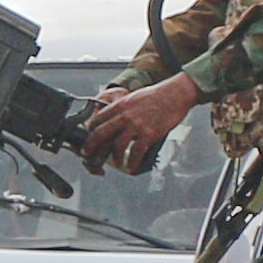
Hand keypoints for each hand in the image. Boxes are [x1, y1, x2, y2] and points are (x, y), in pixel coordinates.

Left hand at [76, 69, 200, 174]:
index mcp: (120, 105)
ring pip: (117, 145)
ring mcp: (136, 126)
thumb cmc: (157, 95)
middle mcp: (125, 116)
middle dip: (91, 145)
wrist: (175, 95)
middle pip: (101, 133)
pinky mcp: (148, 134)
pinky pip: (136, 152)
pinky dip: (132, 162)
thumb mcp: (133, 97)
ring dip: (114, 157)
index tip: (89, 135)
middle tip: (87, 153)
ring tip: (116, 163)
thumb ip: (122, 109)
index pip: (98, 118)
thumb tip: (115, 118)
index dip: (90, 129)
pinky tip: (131, 167)